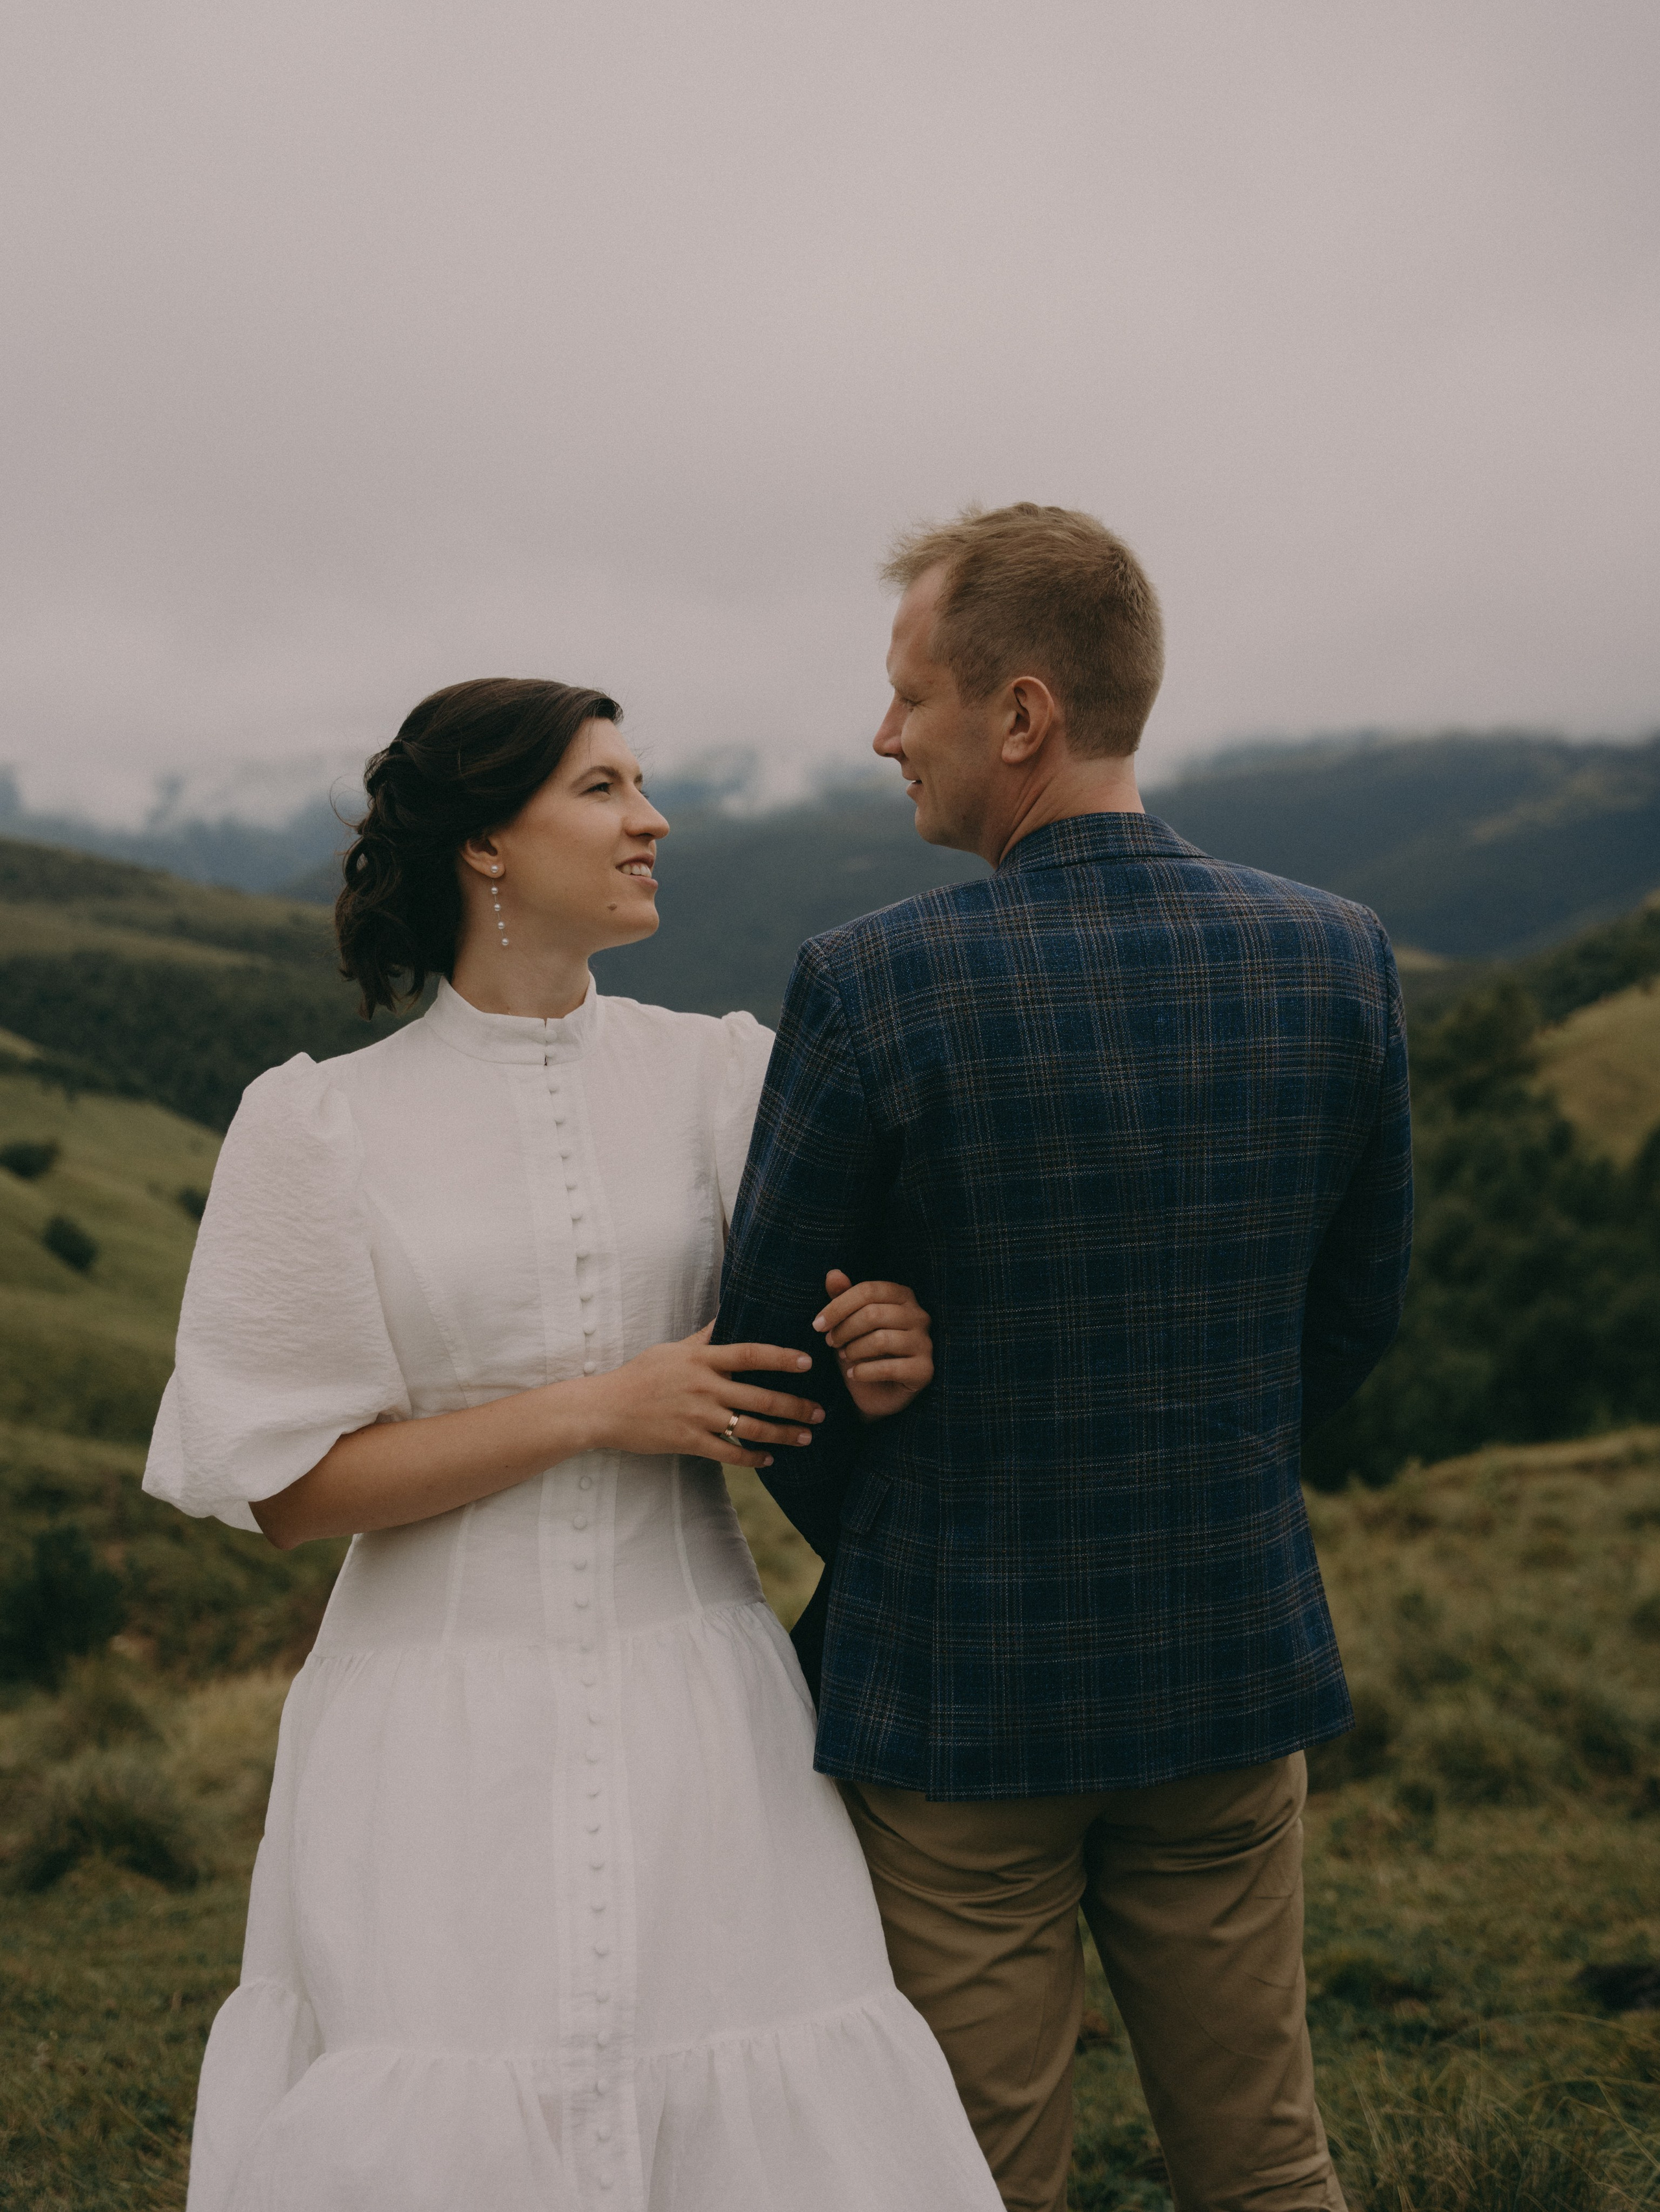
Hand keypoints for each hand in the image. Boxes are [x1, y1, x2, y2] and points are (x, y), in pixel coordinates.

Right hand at [586, 1322, 824, 1467]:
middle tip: (821, 1412)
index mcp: (701, 1359)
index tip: (809, 1362)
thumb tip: (725, 1313)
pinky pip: (728, 1452)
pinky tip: (768, 1459)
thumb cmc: (641, 1374)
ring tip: (805, 1437)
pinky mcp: (688, 1441)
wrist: (606, 1408)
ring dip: (783, 1434)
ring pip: (750, 1427)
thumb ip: (703, 1336)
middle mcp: (704, 1386)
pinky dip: (752, 1458)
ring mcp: (697, 1415)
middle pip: (760, 1396)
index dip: (782, 1358)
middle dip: (795, 1405)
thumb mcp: (672, 1348)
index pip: (750, 1354)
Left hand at [813, 1270, 933, 1421]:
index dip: (838, 1306)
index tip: (817, 1325)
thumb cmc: (863, 1352)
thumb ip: (843, 1298)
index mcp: (903, 1296)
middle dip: (844, 1329)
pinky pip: (890, 1368)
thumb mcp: (848, 1324)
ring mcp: (925, 1343)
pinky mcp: (924, 1370)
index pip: (868, 1290)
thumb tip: (833, 1274)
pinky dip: (864, 1372)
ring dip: (854, 1350)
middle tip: (830, 1343)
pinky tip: (853, 1374)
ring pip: (881, 1339)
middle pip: (873, 1313)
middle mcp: (919, 1316)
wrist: (877, 1394)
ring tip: (844, 1356)